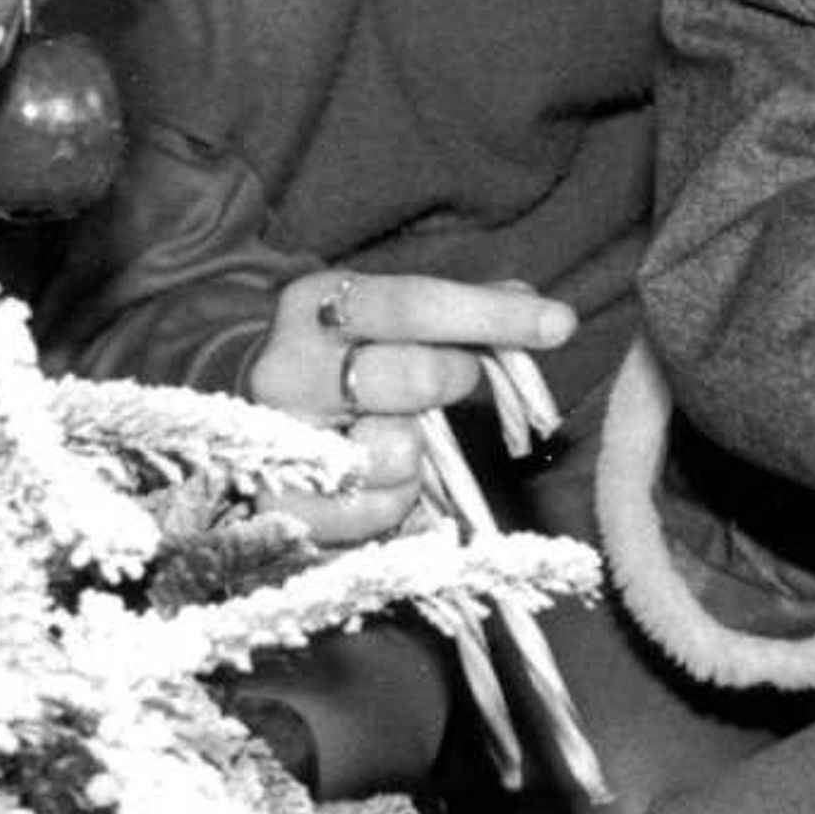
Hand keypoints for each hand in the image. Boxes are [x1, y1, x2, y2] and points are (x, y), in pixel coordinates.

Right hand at [250, 269, 572, 545]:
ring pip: (396, 451)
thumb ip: (468, 312)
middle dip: (452, 381)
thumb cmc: (347, 362)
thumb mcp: (394, 320)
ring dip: (420, 450)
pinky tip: (380, 479)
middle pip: (413, 376)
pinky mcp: (279, 508)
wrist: (254, 424)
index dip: (493, 314)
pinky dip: (396, 499)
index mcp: (316, 305)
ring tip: (397, 433)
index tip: (560, 324)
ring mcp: (277, 440)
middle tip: (450, 383)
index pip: (415, 303)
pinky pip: (375, 510)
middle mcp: (285, 368)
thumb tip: (545, 314)